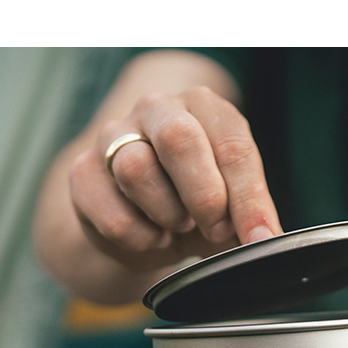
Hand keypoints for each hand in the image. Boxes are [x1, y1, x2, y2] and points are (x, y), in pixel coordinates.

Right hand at [70, 87, 281, 272]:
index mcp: (204, 107)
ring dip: (168, 214)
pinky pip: (112, 212)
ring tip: (178, 225)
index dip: (249, 198)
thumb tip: (264, 240)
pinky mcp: (83, 172)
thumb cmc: (195, 207)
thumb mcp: (231, 210)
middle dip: (204, 196)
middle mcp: (157, 109)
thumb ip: (248, 219)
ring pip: (136, 170)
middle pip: (177, 138)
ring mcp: (113, 136)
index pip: (231, 144)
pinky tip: (151, 236)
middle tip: (216, 229)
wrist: (141, 229)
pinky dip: (140, 238)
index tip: (259, 238)